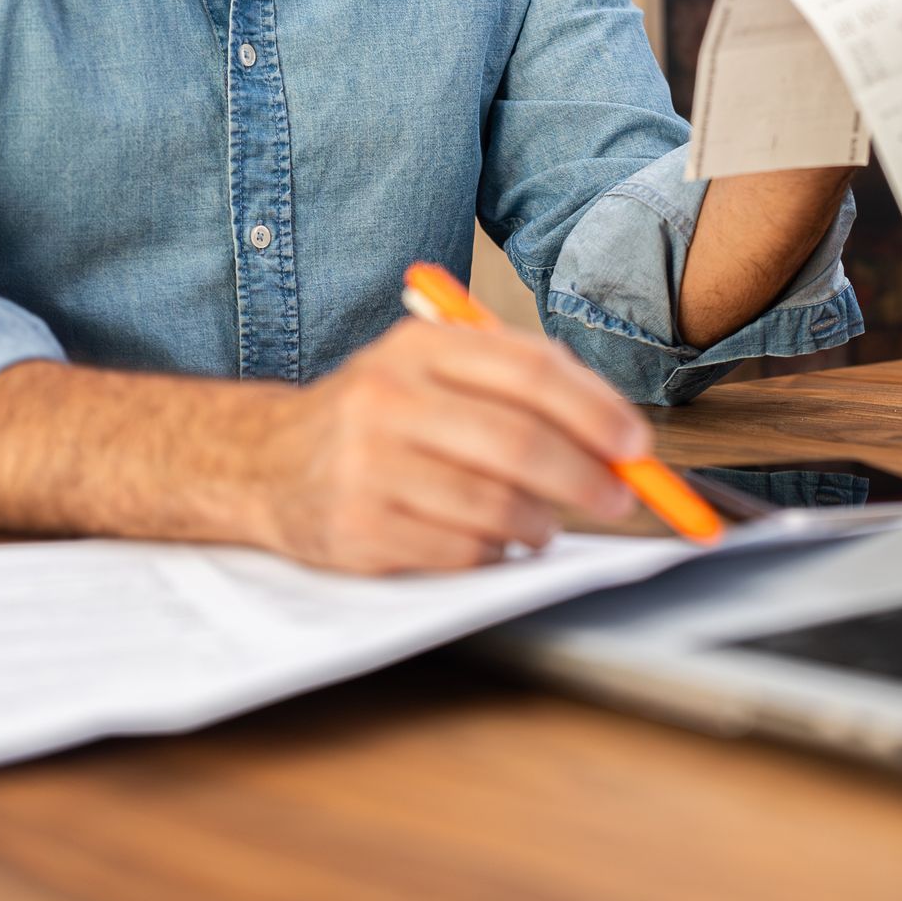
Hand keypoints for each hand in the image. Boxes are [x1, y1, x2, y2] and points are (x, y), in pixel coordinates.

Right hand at [250, 319, 647, 572]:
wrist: (264, 461)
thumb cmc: (380, 418)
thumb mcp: (432, 371)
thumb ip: (519, 387)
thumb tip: (616, 435)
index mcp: (419, 347)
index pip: (530, 371)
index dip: (596, 411)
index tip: (636, 446)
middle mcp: (387, 397)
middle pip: (518, 441)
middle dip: (585, 476)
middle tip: (618, 497)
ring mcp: (367, 465)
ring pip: (493, 504)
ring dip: (540, 523)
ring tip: (542, 525)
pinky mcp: (357, 527)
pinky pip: (458, 550)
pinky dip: (493, 554)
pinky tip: (490, 543)